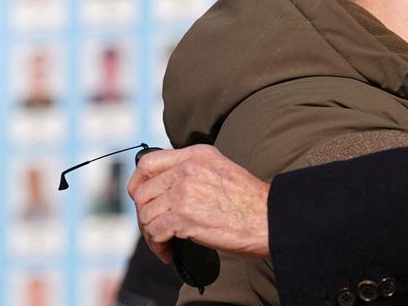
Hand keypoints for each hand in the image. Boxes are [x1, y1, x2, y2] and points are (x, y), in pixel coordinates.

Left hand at [127, 144, 271, 261]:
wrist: (269, 219)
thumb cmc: (250, 202)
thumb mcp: (222, 171)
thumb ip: (193, 171)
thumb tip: (164, 189)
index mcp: (197, 154)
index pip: (148, 163)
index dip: (138, 183)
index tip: (141, 199)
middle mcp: (188, 168)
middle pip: (143, 192)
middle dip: (145, 214)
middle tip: (156, 229)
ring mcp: (184, 190)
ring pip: (146, 214)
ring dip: (151, 234)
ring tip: (165, 243)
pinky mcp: (183, 215)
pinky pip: (154, 232)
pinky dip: (158, 246)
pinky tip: (169, 252)